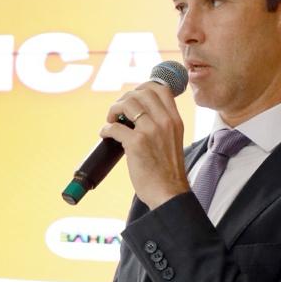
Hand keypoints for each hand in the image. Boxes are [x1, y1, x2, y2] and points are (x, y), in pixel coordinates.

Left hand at [100, 79, 189, 208]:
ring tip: (111, 121)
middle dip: (124, 99)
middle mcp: (165, 121)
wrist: (169, 193)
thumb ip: (162, 126)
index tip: (132, 98)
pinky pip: (115, 127)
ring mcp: (151, 131)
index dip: (142, 88)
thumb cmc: (168, 171)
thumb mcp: (173, 140)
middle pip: (141, 92)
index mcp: (175, 120)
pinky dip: (106, 129)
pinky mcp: (136, 144)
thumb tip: (138, 116)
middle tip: (118, 113)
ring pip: (127, 104)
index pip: (160, 88)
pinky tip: (105, 135)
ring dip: (114, 110)